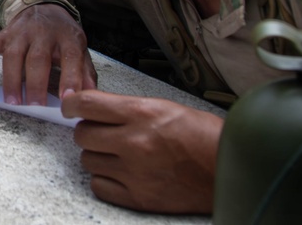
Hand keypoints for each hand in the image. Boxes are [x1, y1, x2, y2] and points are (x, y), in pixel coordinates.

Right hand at [0, 4, 96, 105]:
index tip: (67, 101)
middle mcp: (43, 32)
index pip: (70, 57)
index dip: (69, 78)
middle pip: (37, 58)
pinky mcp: (4, 34)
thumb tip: (90, 97)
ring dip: (12, 79)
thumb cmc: (63, 36)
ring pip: (13, 55)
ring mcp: (21, 32)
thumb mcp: (81, 49)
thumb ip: (85, 73)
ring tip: (12, 102)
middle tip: (35, 106)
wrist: (44, 6)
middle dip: (36, 83)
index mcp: (68, 37)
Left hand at [62, 90, 222, 213]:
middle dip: (87, 130)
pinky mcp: (139, 198)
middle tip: (100, 131)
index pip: (88, 104)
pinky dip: (105, 180)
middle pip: (82, 134)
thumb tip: (94, 108)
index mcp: (142, 114)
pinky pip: (99, 187)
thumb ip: (127, 108)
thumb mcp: (164, 106)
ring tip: (116, 153)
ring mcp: (135, 173)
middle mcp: (134, 142)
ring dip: (97, 155)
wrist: (230, 168)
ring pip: (88, 161)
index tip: (71, 107)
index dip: (73, 105)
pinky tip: (120, 173)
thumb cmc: (202, 135)